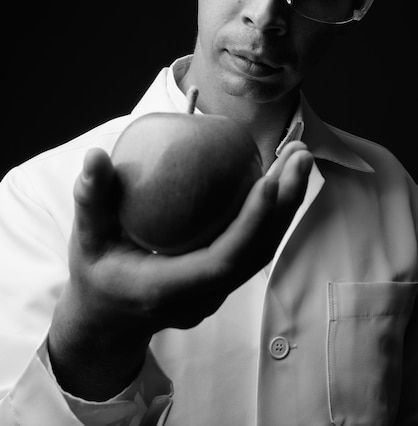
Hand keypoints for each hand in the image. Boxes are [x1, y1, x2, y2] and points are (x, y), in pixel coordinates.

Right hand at [48, 141, 311, 399]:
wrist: (108, 320)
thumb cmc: (97, 277)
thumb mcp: (85, 239)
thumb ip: (90, 200)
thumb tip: (95, 155)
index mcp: (167, 288)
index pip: (222, 260)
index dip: (250, 223)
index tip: (268, 180)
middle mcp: (201, 295)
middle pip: (256, 253)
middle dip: (283, 203)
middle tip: (299, 154)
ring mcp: (216, 291)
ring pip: (261, 250)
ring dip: (284, 205)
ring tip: (298, 158)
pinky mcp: (221, 280)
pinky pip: (253, 247)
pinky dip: (271, 213)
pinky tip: (276, 178)